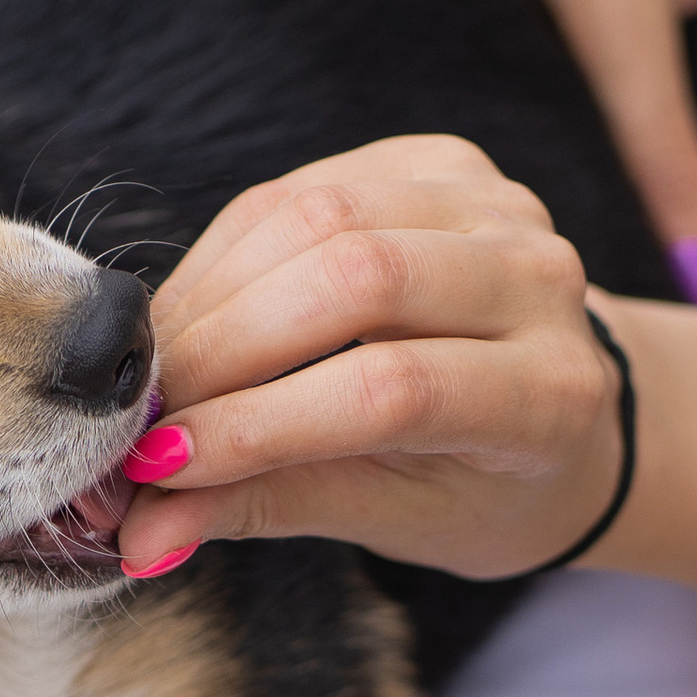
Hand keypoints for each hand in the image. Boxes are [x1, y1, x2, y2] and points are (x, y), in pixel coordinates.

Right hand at [114, 138, 623, 579]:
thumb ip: (268, 509)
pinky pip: (302, 190)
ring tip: (153, 372)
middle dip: (223, 350)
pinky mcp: (439, 160)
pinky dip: (226, 257)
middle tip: (140, 415)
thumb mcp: (389, 518)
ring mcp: (495, 204)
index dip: (262, 424)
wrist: (556, 402)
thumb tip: (141, 536)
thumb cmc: (477, 482)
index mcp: (548, 392)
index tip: (161, 468)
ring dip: (209, 298)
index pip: (393, 390)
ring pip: (318, 217)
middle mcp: (539, 280)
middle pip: (356, 278)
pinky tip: (192, 317)